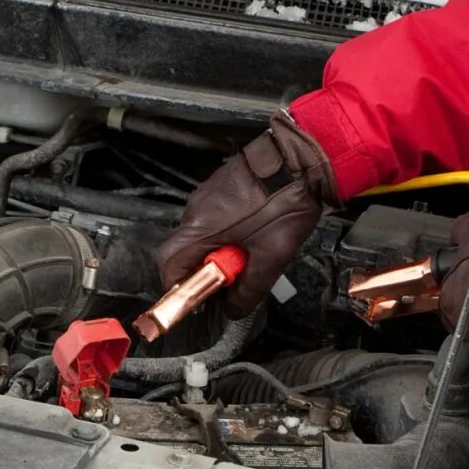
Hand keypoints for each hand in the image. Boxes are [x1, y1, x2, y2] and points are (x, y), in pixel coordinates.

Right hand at [155, 110, 336, 317]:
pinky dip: (229, 233)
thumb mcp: (270, 258)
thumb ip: (248, 291)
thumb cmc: (283, 204)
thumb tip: (233, 309)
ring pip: (202, 235)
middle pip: (186, 252)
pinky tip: (255, 231)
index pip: (169, 265)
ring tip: (252, 250)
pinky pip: (215, 218)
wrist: (299, 158)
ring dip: (221, 250)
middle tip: (238, 274)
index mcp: (199, 227)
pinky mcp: (220, 186)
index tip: (201, 298)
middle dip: (208, 270)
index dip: (180, 288)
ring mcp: (207, 194)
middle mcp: (195, 209)